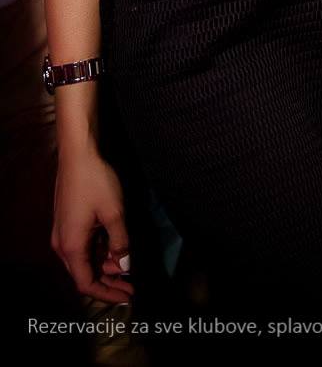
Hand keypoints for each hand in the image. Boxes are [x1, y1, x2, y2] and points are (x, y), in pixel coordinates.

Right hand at [52, 146, 133, 302]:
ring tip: (126, 266)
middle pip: (84, 274)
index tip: (128, 295)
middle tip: (131, 284)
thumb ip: (120, 242)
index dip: (107, 293)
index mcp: (72, 247)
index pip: (86, 284)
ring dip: (104, 265)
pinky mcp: (67, 223)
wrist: (78, 155)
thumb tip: (124, 265)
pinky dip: (98, 252)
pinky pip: (82, 246)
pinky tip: (115, 248)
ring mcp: (63, 233)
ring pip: (84, 260)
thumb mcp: (114, 213)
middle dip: (108, 281)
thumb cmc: (95, 182)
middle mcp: (62, 245)